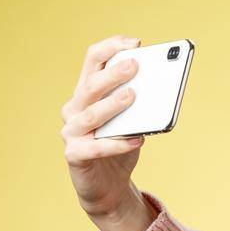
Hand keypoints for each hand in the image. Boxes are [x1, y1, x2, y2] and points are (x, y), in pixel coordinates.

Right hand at [61, 35, 148, 219]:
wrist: (108, 187)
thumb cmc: (119, 148)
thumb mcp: (131, 123)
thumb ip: (139, 107)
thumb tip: (158, 90)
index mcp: (86, 94)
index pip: (92, 61)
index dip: (110, 48)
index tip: (134, 42)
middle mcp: (74, 109)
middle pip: (91, 85)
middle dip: (113, 74)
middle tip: (135, 65)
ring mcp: (71, 133)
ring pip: (91, 114)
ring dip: (113, 104)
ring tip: (133, 97)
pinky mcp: (75, 156)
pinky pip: (96, 148)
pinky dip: (118, 144)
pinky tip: (139, 141)